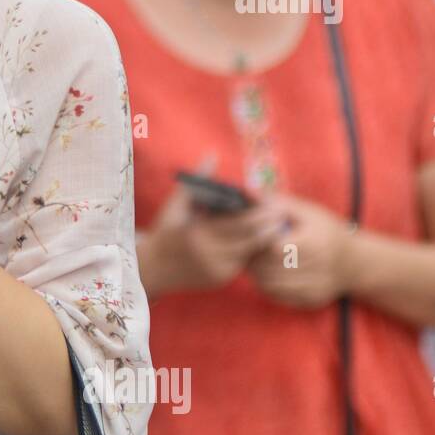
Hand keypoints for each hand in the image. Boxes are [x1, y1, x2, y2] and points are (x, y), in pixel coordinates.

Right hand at [142, 180, 288, 294]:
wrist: (151, 270)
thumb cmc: (165, 231)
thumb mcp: (175, 205)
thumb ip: (197, 180)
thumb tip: (212, 154)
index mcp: (199, 234)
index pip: (242, 223)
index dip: (262, 213)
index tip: (275, 202)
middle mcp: (210, 255)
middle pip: (253, 239)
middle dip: (271, 225)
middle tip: (283, 212)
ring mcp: (217, 270)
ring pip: (252, 252)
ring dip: (265, 238)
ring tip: (278, 224)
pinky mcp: (221, 280)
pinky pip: (243, 262)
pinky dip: (252, 250)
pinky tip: (260, 239)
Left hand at [246, 192, 355, 307]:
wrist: (354, 261)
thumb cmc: (324, 230)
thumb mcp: (305, 211)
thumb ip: (275, 202)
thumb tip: (246, 191)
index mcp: (314, 243)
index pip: (273, 249)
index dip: (259, 243)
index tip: (256, 236)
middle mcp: (317, 268)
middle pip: (269, 268)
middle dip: (255, 259)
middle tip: (251, 250)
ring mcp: (315, 287)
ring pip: (270, 285)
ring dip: (258, 273)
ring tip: (258, 260)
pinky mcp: (311, 300)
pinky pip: (278, 296)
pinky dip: (267, 286)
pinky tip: (270, 273)